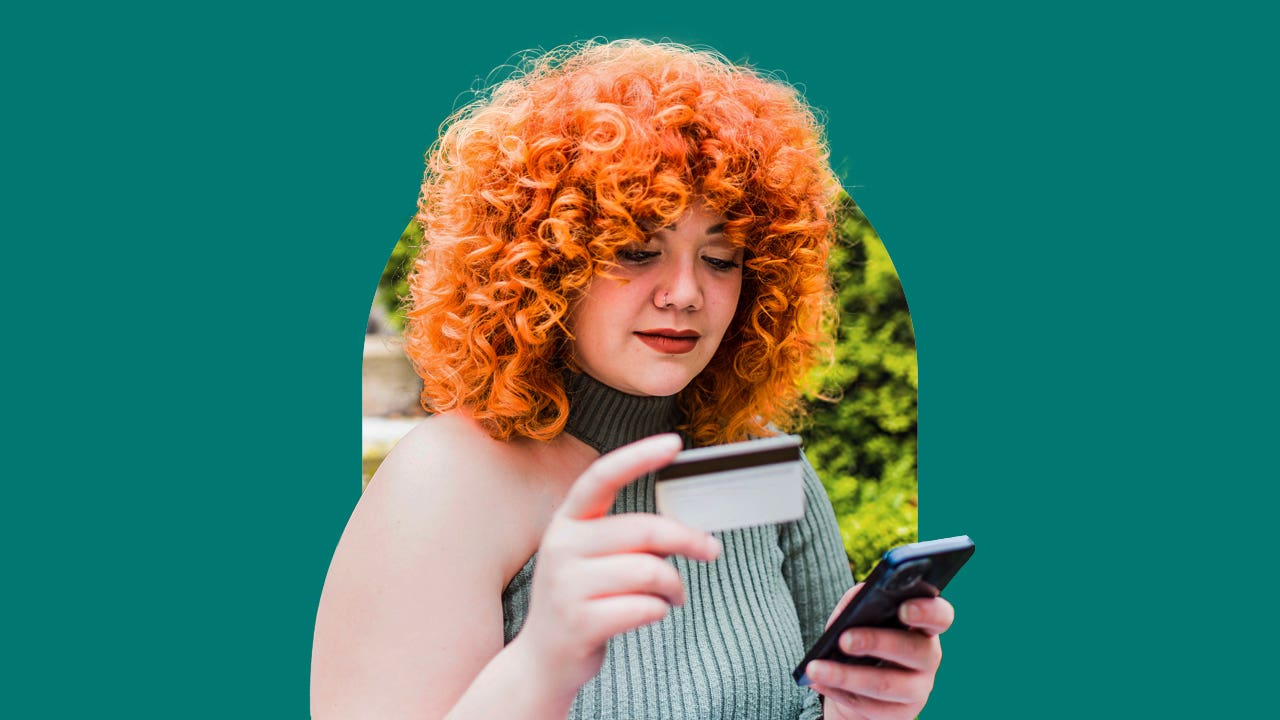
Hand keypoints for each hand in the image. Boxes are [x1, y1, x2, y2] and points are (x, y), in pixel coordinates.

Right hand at [514, 434, 722, 703]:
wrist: (543, 661)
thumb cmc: (582, 601)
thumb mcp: (591, 559)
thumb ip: (627, 538)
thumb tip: (688, 531)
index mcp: (566, 522)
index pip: (602, 476)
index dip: (638, 457)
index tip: (675, 443)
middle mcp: (561, 547)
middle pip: (645, 529)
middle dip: (689, 540)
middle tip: (711, 550)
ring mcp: (566, 586)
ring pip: (650, 571)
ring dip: (675, 586)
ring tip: (673, 597)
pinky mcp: (579, 622)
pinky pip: (645, 607)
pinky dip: (660, 610)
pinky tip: (652, 613)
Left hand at [802, 584, 955, 719]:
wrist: (859, 685)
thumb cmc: (863, 638)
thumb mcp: (859, 617)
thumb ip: (858, 602)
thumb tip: (853, 602)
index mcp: (924, 626)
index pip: (940, 616)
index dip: (927, 612)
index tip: (903, 608)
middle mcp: (928, 657)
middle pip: (913, 650)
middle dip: (876, 642)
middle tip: (844, 639)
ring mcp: (918, 689)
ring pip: (886, 684)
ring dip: (846, 675)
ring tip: (815, 667)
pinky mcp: (901, 714)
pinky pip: (870, 707)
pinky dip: (839, 694)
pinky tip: (819, 682)